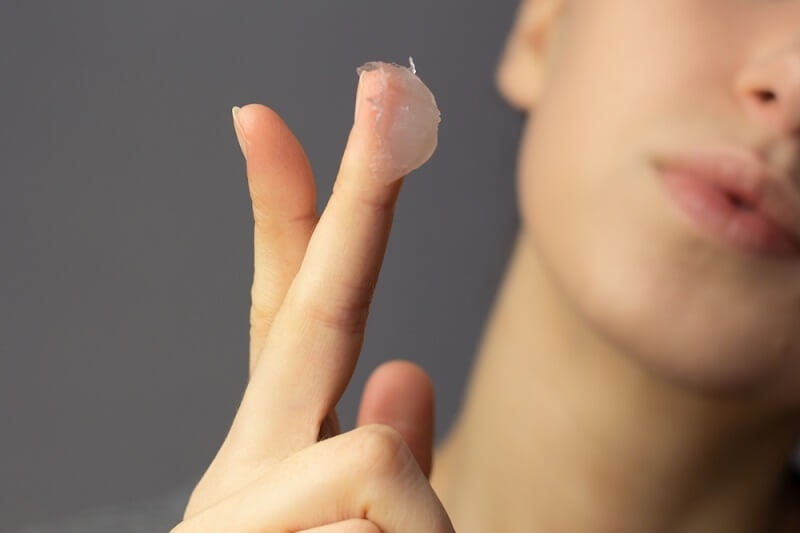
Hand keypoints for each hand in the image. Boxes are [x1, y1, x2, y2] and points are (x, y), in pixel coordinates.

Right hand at [172, 65, 451, 531]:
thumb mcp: (374, 528)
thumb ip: (385, 452)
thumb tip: (409, 371)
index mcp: (276, 452)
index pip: (289, 314)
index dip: (288, 214)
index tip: (267, 121)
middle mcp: (244, 465)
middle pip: (311, 305)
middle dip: (356, 190)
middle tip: (384, 83)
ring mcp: (235, 505)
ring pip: (377, 459)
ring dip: (412, 532)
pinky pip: (385, 518)